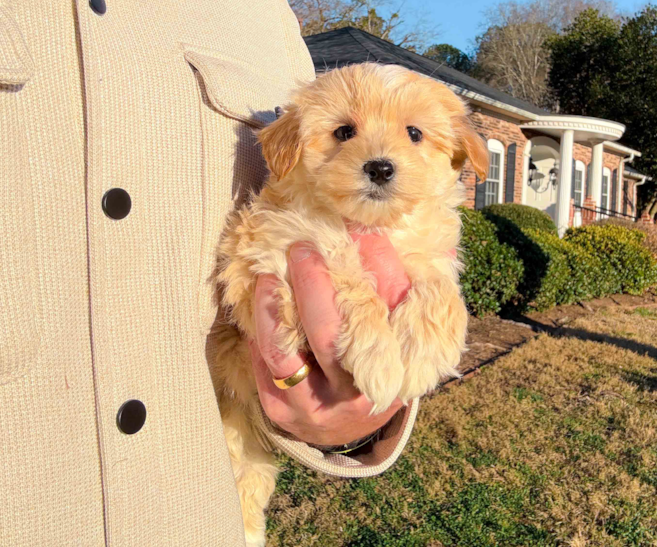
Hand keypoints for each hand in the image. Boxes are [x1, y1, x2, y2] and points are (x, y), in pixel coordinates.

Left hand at [250, 233, 410, 446]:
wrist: (350, 424)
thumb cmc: (378, 361)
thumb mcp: (396, 327)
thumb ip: (389, 284)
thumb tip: (368, 233)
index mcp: (392, 372)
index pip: (383, 316)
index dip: (371, 271)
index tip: (355, 234)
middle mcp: (354, 396)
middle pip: (328, 335)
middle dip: (311, 285)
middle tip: (301, 249)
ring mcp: (313, 408)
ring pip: (282, 354)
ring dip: (271, 308)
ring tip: (268, 276)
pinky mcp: (281, 412)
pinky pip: (262, 365)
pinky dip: (260, 330)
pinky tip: (263, 305)